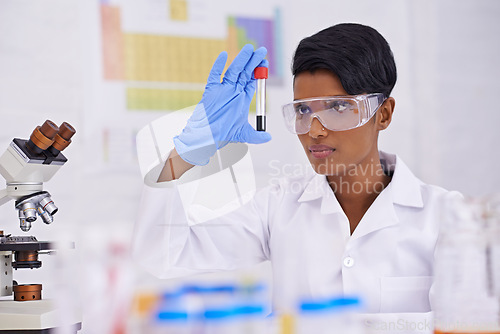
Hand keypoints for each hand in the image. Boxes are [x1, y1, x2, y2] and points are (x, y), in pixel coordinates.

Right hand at [173, 44, 271, 165]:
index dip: (259, 71)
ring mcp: (222, 89)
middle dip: (253, 62)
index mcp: (242, 98)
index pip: (252, 81)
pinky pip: (214, 75)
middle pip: (245, 73)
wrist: (207, 136)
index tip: (265, 62)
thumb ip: (257, 135)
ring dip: (241, 59)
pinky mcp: (211, 90)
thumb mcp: (244, 134)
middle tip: (261, 51)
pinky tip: (224, 55)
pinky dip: (218, 65)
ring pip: (233, 70)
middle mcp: (233, 91)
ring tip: (249, 49)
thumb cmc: (223, 134)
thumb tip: (269, 138)